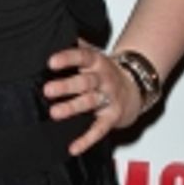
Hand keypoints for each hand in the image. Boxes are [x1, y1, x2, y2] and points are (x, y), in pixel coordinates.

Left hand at [43, 41, 143, 155]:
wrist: (135, 88)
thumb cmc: (104, 73)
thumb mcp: (93, 57)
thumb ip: (75, 49)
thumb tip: (51, 36)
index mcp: (97, 62)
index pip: (82, 57)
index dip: (67, 58)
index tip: (51, 62)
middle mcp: (104, 79)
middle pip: (85, 81)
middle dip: (67, 86)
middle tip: (48, 90)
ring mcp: (109, 99)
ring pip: (90, 103)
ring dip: (72, 108)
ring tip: (54, 113)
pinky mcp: (112, 118)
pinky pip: (99, 130)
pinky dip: (86, 140)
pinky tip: (73, 147)